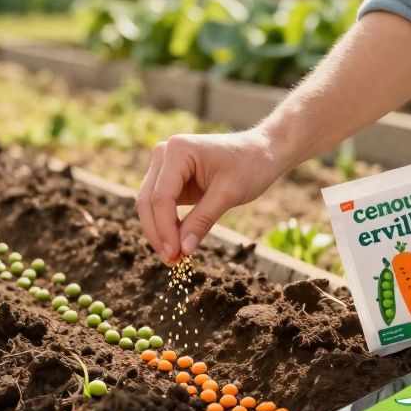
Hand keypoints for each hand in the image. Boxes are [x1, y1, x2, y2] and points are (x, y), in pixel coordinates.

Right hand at [136, 129, 286, 263]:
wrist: (263, 152)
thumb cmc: (250, 166)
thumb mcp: (228, 194)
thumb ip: (202, 220)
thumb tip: (182, 249)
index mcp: (177, 150)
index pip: (161, 197)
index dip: (165, 229)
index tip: (175, 255)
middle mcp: (165, 154)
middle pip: (148, 200)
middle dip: (158, 233)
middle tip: (171, 260)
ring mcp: (165, 164)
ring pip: (150, 204)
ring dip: (160, 231)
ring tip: (175, 256)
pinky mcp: (171, 178)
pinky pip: (161, 205)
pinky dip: (167, 225)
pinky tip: (178, 243)